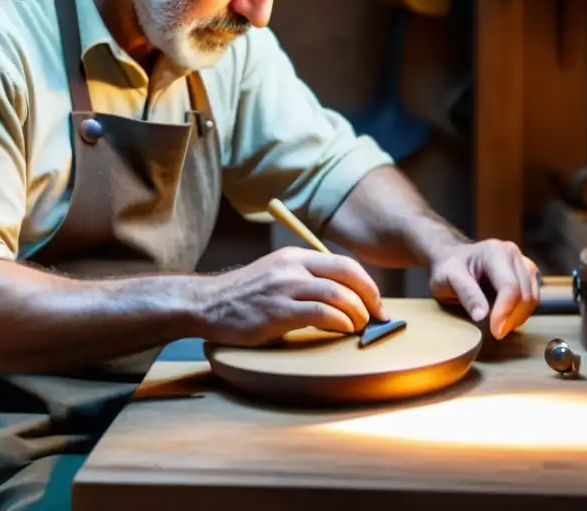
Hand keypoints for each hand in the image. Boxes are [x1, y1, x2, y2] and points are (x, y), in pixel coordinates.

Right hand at [195, 247, 387, 346]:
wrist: (206, 305)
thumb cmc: (243, 296)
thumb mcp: (275, 275)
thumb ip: (304, 280)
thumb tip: (343, 297)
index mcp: (294, 256)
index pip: (343, 263)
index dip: (366, 283)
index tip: (376, 302)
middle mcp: (292, 267)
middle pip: (347, 273)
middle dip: (371, 296)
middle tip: (379, 316)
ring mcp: (285, 287)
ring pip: (338, 293)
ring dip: (357, 313)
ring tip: (361, 327)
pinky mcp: (278, 311)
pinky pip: (321, 313)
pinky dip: (340, 322)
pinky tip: (344, 331)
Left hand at [427, 239, 539, 339]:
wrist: (451, 257)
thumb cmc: (448, 266)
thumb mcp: (448, 278)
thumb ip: (466, 294)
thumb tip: (482, 316)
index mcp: (495, 252)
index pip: (510, 288)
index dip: (505, 313)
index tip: (496, 332)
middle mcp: (513, 254)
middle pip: (526, 294)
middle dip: (513, 318)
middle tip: (497, 333)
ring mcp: (523, 263)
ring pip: (533, 297)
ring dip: (520, 316)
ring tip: (500, 326)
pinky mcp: (527, 274)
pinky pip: (533, 296)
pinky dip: (523, 311)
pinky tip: (507, 317)